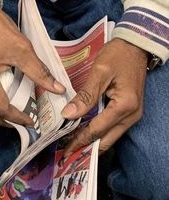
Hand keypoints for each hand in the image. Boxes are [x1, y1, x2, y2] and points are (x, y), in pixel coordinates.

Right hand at [0, 0, 64, 126]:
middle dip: (10, 121)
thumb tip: (58, 89)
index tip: (34, 121)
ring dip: (4, 113)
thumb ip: (40, 72)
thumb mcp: (23, 50)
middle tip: (29, 121)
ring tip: (23, 112)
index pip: (1, 108)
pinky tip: (12, 100)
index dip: (19, 117)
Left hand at [62, 39, 147, 154]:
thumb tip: (68, 115)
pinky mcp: (129, 110)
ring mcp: (133, 114)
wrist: (135, 46)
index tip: (64, 150)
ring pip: (110, 136)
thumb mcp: (100, 72)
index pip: (97, 129)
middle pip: (106, 139)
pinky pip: (112, 127)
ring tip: (73, 145)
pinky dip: (99, 132)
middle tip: (67, 153)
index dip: (79, 140)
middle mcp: (132, 115)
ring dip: (92, 141)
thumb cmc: (118, 56)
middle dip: (85, 147)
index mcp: (125, 105)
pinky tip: (86, 132)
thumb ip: (85, 96)